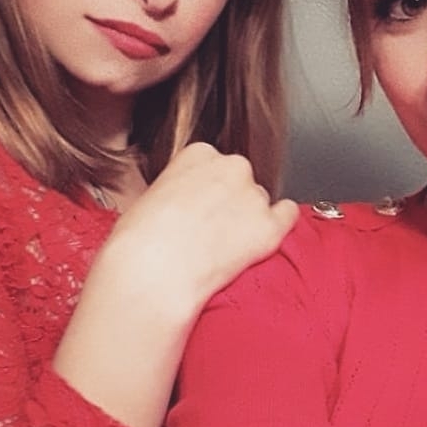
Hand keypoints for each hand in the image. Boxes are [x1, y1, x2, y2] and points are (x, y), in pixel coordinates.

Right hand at [97, 142, 297, 318]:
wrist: (151, 272)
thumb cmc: (138, 242)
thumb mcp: (148, 197)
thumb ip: (177, 190)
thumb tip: (183, 204)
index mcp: (199, 154)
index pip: (215, 165)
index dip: (207, 190)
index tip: (199, 208)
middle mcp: (232, 167)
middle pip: (241, 182)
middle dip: (231, 204)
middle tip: (211, 232)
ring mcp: (254, 196)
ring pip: (260, 203)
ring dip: (249, 221)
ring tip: (224, 249)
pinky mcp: (270, 228)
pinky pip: (288, 217)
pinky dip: (281, 226)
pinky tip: (265, 237)